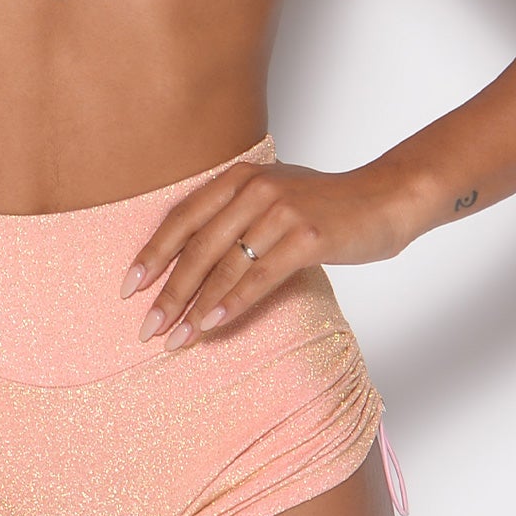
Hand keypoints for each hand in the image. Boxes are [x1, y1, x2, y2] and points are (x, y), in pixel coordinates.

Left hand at [120, 161, 407, 351]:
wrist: (386, 198)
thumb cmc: (327, 205)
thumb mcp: (274, 196)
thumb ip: (234, 216)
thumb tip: (189, 263)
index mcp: (239, 177)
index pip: (182, 218)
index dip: (152, 254)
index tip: (128, 287)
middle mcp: (254, 189)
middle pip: (197, 248)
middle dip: (168, 293)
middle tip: (146, 327)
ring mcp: (281, 211)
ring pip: (224, 267)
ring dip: (195, 308)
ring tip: (174, 339)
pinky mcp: (307, 237)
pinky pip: (259, 278)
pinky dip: (232, 305)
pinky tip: (212, 326)